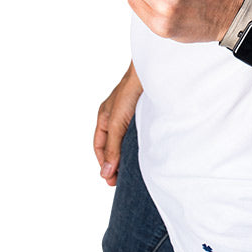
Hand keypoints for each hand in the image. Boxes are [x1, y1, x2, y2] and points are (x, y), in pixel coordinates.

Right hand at [94, 61, 142, 185]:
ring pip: (126, 139)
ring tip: (134, 169)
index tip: (111, 179)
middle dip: (116, 161)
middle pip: (113, 144)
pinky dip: (140, 143)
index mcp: (104, 117)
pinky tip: (146, 151)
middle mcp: (116, 116)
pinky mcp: (146, 112)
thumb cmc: (130, 91)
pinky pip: (140, 132)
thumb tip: (105, 173)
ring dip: (128, 153)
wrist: (152, 71)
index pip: (100, 146)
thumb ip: (112, 147)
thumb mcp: (117, 122)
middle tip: (122, 179)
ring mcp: (131, 114)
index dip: (104, 163)